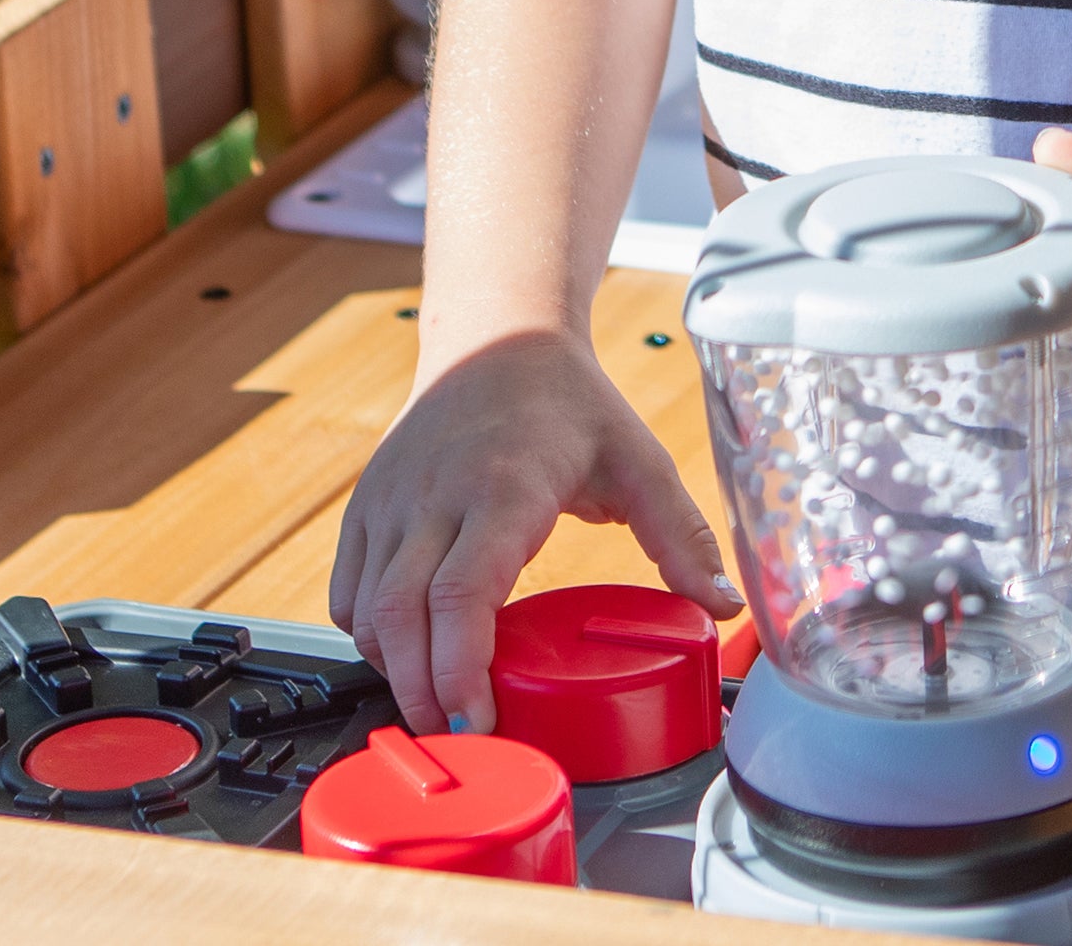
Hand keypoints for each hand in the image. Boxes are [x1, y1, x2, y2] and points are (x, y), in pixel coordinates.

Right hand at [330, 328, 739, 731]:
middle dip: (421, 694)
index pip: (461, 596)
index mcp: (502, 489)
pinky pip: (346, 588)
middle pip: (400, 618)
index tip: (480, 721)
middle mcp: (433, 496)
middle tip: (460, 740)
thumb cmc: (568, 400)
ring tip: (438, 706)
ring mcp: (391, 499)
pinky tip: (405, 652)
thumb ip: (682, 536)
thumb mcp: (638, 458)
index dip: (460, 671)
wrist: (495, 332)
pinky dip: (365, 633)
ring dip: (393, 669)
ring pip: (365, 610)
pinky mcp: (368, 502)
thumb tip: (726, 605)